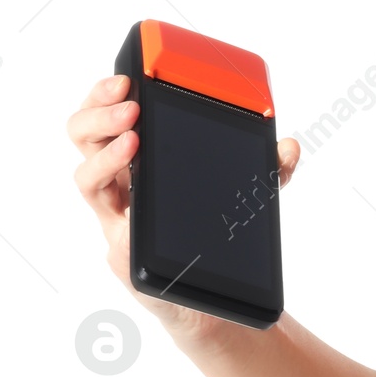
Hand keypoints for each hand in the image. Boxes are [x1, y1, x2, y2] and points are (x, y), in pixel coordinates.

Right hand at [68, 73, 301, 347]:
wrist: (209, 304)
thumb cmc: (216, 242)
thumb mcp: (251, 197)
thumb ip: (270, 171)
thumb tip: (290, 146)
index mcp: (148, 162)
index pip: (115, 115)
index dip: (111, 91)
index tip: (130, 73)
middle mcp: (123, 182)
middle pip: (86, 134)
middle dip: (99, 108)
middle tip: (127, 97)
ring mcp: (117, 210)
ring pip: (85, 167)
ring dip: (103, 143)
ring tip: (132, 134)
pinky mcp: (118, 237)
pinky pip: (98, 201)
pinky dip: (107, 176)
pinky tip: (132, 169)